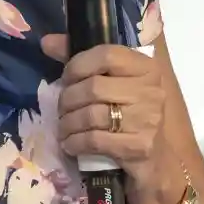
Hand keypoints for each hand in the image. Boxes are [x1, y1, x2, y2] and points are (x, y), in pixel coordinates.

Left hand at [43, 36, 165, 177]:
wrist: (156, 162)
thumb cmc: (130, 117)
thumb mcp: (113, 85)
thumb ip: (82, 61)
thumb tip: (47, 41)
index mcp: (147, 68)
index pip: (106, 54)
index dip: (78, 65)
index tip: (67, 79)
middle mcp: (151, 91)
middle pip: (94, 87)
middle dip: (68, 99)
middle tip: (62, 109)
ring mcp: (148, 120)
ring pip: (91, 114)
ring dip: (68, 123)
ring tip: (64, 128)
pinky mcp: (139, 147)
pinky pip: (94, 140)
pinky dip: (75, 142)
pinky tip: (70, 144)